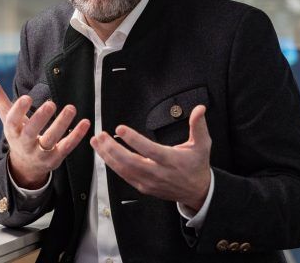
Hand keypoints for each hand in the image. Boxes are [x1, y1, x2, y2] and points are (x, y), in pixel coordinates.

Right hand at [0, 75, 89, 188]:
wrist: (26, 167)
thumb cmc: (18, 133)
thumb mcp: (6, 117)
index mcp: (12, 132)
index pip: (12, 122)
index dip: (18, 110)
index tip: (26, 97)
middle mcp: (25, 144)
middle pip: (31, 132)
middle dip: (40, 119)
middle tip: (51, 103)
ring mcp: (41, 153)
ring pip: (51, 140)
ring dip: (61, 124)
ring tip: (71, 108)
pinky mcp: (56, 158)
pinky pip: (67, 147)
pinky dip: (76, 136)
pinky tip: (85, 122)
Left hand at [90, 105, 210, 210]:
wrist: (197, 192)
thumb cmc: (197, 165)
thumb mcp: (202, 144)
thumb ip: (198, 126)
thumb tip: (199, 109)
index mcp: (171, 160)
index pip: (149, 150)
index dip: (133, 140)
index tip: (120, 129)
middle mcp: (157, 173)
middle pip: (130, 162)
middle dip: (113, 149)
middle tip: (101, 135)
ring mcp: (148, 182)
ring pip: (123, 170)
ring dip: (107, 155)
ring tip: (97, 142)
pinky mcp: (143, 187)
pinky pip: (124, 176)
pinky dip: (112, 164)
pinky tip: (104, 154)